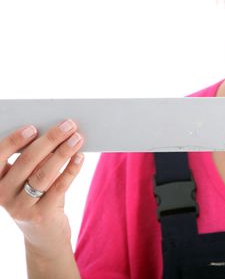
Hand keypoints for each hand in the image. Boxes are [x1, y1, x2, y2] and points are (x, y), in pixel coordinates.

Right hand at [0, 120, 83, 257]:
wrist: (44, 235)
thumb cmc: (36, 197)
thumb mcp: (28, 179)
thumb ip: (34, 160)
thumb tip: (55, 132)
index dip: (14, 141)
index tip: (33, 127)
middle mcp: (2, 194)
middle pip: (27, 161)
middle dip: (49, 140)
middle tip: (68, 125)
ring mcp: (21, 207)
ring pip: (43, 174)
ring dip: (63, 153)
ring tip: (77, 138)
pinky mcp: (41, 215)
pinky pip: (58, 187)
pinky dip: (71, 170)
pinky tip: (80, 157)